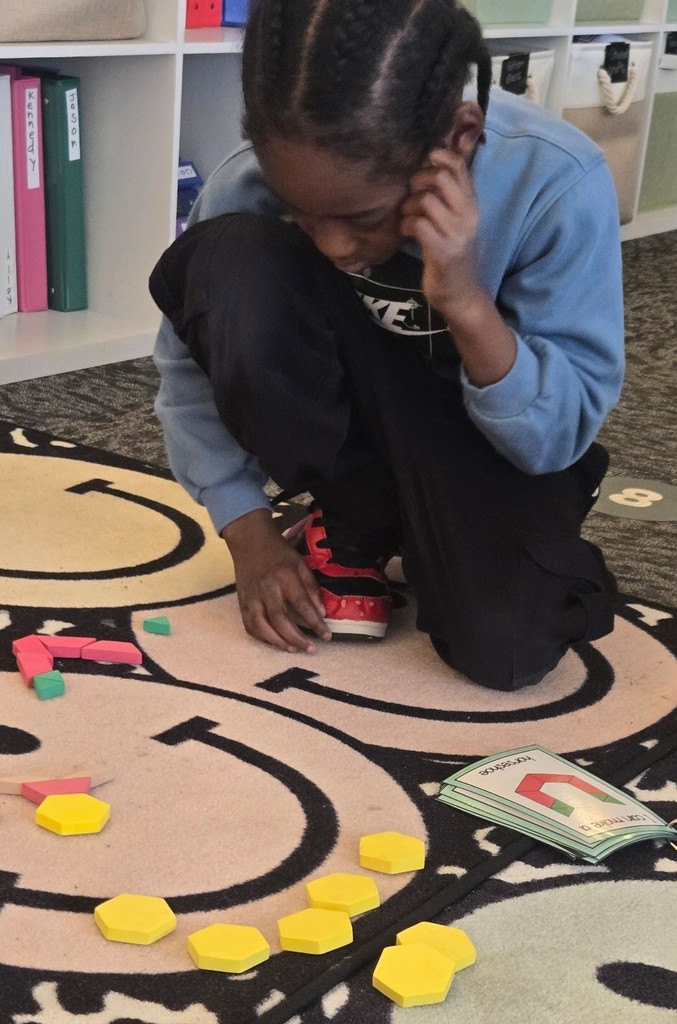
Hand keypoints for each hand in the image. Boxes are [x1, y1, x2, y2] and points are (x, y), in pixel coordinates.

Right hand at [222, 509, 331, 653]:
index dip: (315, 622)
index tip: (326, 636)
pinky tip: (275, 642)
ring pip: (261, 626)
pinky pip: (249, 626)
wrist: (249, 541)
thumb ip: (311, 587)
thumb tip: (322, 612)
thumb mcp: (300, 563)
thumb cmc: (278, 552)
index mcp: (284, 576)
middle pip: (281, 619)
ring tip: (293, 649)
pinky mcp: (241, 602)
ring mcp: (251, 597)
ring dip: (278, 642)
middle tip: (311, 649)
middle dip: (297, 638)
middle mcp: (266, 588)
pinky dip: (262, 637)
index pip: (302, 604)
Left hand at [399, 148, 481, 316]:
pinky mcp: (443, 251)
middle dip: (418, 180)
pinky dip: (406, 224)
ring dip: (408, 205)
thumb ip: (447, 194)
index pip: (459, 164)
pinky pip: (418, 224)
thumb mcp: (454, 219)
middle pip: (440, 176)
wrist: (460, 294)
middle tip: (410, 193)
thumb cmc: (451, 253)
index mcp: (471, 203)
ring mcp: (457, 233)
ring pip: (427, 200)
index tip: (422, 163)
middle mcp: (468, 214)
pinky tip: (406, 231)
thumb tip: (425, 162)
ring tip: (406, 215)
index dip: (437, 155)